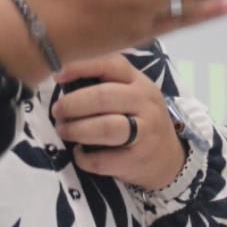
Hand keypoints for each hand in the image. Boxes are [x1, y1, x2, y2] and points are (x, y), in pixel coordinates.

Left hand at [52, 55, 187, 188]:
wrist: (168, 157)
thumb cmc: (140, 119)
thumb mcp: (133, 93)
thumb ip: (106, 82)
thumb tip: (62, 77)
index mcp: (139, 82)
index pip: (111, 65)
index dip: (81, 68)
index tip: (57, 75)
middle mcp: (145, 104)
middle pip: (104, 97)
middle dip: (73, 104)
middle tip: (57, 111)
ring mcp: (145, 133)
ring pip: (106, 128)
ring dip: (77, 129)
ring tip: (63, 130)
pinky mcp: (137, 160)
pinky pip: (104, 160)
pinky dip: (84, 158)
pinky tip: (79, 153)